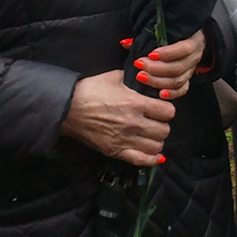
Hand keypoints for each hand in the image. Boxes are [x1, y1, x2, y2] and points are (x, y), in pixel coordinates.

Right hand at [59, 69, 176, 166]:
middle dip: (162, 125)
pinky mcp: (115, 151)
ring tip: (150, 134)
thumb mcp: (115, 76)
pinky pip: (142, 161)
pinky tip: (154, 154)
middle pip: (165, 130)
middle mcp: (134, 123)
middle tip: (156, 121)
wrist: (67, 108)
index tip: (161, 108)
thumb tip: (145, 76)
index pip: (168, 112)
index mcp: (136, 103)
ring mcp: (125, 139)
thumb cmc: (90, 90)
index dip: (167, 109)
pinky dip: (152, 159)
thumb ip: (134, 78)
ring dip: (156, 140)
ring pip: (156, 147)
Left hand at [125, 30, 205, 99]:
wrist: (189, 39)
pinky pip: (182, 90)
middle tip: (140, 66)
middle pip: (178, 67)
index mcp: (192, 40)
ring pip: (178, 80)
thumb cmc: (175, 34)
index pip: (183, 49)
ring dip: (158, 81)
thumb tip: (125, 43)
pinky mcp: (187, 80)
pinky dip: (171, 94)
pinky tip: (159, 94)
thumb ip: (145, 36)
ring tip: (142, 77)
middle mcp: (194, 56)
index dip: (167, 53)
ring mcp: (191, 70)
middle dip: (157, 69)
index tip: (151, 55)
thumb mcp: (165, 30)